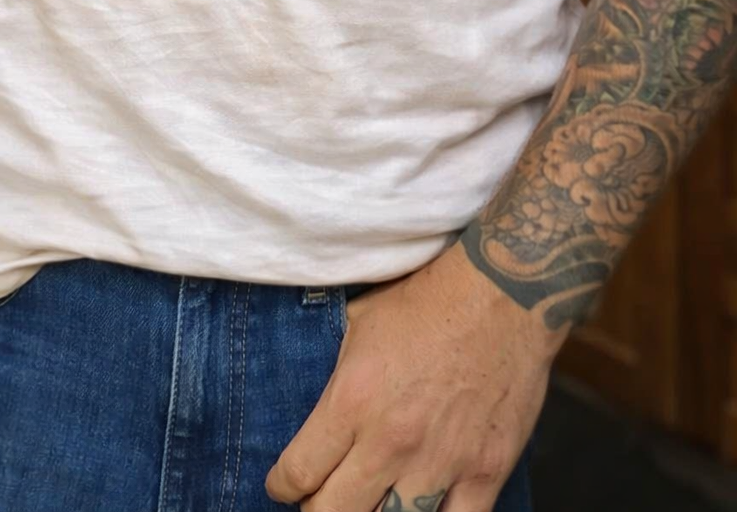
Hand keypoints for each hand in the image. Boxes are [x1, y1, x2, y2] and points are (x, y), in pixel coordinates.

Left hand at [265, 241, 562, 511]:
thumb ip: (335, 376)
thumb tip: (316, 407)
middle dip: (317, 509)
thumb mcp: (358, 323)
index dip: (282, 485)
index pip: (298, 473)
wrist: (501, 293)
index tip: (284, 484)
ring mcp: (440, 463)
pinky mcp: (485, 473)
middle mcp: (389, 441)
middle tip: (321, 497)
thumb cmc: (428, 300)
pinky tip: (425, 508)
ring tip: (371, 501)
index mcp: (351, 400)